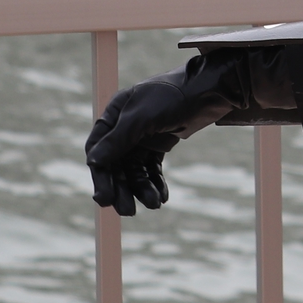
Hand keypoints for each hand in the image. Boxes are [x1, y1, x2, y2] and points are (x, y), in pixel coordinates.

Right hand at [84, 60, 241, 215]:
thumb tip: (93, 161)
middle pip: (116, 164)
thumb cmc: (172, 96)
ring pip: (135, 170)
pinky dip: (155, 183)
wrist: (209, 90)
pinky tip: (162, 198)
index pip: (98, 149)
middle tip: (127, 211)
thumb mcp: (142, 117)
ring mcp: (142, 137)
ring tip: (154, 205)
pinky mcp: (159, 144)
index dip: (101, 175)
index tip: (104, 198)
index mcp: (114, 114)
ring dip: (142, 189)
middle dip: (122, 188)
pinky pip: (152, 169)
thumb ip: (117, 139)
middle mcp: (124, 127)